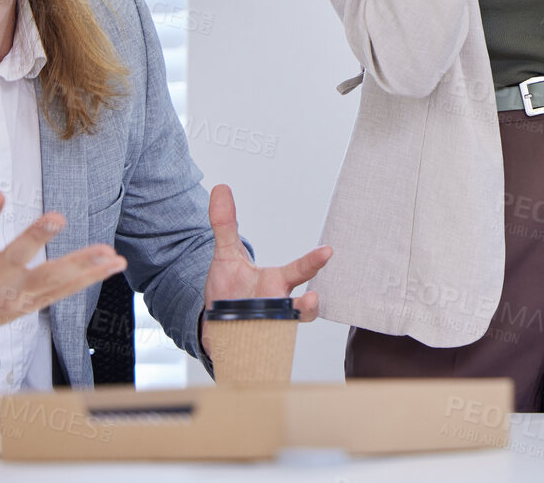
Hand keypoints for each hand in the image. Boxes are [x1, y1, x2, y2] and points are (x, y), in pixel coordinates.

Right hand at [0, 143, 126, 360]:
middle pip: (14, 257)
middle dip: (33, 238)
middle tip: (56, 217)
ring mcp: (12, 293)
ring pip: (47, 279)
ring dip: (78, 264)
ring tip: (106, 250)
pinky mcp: (32, 304)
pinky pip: (65, 291)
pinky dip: (91, 278)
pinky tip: (116, 262)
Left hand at [200, 183, 331, 352]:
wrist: (216, 321)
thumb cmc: (229, 287)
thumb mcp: (225, 254)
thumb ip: (224, 224)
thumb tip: (220, 189)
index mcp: (276, 282)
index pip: (300, 270)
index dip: (314, 262)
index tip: (328, 250)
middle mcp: (277, 306)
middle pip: (301, 310)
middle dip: (306, 307)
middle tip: (310, 299)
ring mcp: (267, 328)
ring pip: (283, 333)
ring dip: (278, 332)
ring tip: (269, 330)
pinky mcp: (253, 347)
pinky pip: (258, 353)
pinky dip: (250, 353)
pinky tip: (240, 353)